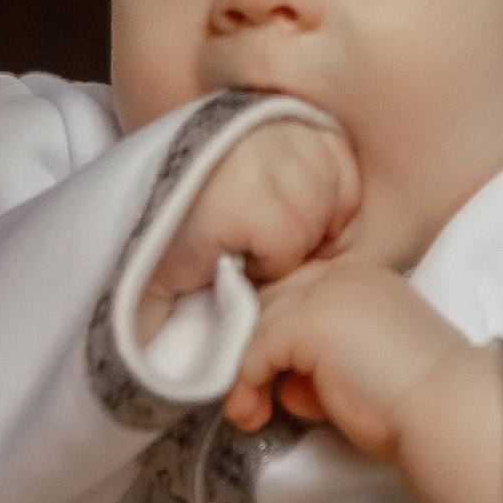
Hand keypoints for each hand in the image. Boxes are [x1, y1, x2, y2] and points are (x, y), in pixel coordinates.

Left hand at [136, 121, 358, 333]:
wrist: (166, 162)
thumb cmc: (167, 226)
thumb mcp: (160, 278)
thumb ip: (161, 324)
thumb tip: (166, 379)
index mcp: (242, 201)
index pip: (287, 254)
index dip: (264, 268)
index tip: (236, 264)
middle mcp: (272, 161)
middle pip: (313, 226)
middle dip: (290, 245)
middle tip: (254, 246)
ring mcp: (291, 136)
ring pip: (333, 195)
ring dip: (315, 216)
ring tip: (278, 224)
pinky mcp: (305, 123)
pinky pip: (342, 164)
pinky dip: (332, 186)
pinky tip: (306, 201)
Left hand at [220, 247, 463, 446]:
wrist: (448, 407)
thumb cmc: (419, 402)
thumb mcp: (368, 366)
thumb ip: (327, 360)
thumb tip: (288, 383)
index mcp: (366, 280)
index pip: (298, 290)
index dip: (275, 330)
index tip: (266, 374)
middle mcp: (344, 276)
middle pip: (270, 301)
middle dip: (252, 349)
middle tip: (249, 398)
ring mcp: (324, 296)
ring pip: (256, 326)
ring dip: (244, 372)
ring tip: (247, 412)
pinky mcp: (308, 325)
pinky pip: (254, 352)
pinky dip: (246, 385)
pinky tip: (253, 413)